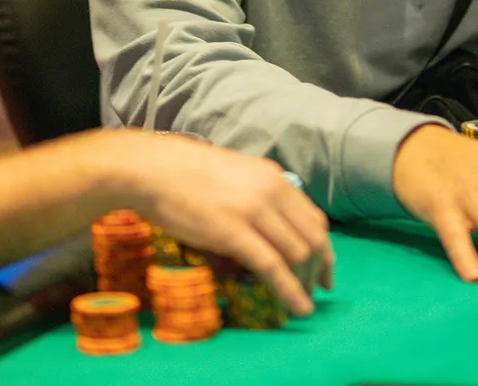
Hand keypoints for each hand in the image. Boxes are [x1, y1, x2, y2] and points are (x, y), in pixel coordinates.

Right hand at [119, 133, 333, 315]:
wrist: (154, 169)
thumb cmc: (186, 174)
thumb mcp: (235, 176)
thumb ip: (257, 196)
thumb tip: (269, 226)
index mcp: (273, 178)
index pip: (314, 218)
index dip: (324, 247)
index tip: (324, 268)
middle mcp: (272, 191)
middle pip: (312, 238)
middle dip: (320, 268)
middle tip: (318, 290)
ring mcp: (254, 211)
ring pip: (298, 253)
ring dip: (306, 283)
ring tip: (305, 303)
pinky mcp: (234, 232)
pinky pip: (273, 267)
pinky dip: (290, 291)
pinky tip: (298, 307)